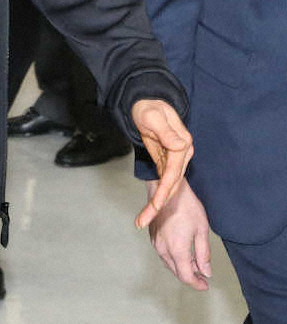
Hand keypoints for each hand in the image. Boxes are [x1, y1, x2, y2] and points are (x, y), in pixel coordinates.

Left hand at [132, 99, 193, 228]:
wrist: (146, 102)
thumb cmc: (148, 107)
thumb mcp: (153, 116)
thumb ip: (166, 131)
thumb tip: (180, 145)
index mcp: (182, 145)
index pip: (174, 173)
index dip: (165, 191)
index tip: (155, 206)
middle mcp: (182, 154)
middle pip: (172, 184)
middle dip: (158, 205)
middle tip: (141, 221)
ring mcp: (176, 159)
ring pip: (168, 187)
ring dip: (156, 204)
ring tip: (141, 220)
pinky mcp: (167, 161)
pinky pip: (163, 182)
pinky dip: (156, 195)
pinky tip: (148, 209)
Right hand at [146, 177, 210, 289]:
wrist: (165, 186)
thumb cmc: (186, 205)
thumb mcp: (201, 229)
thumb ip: (204, 254)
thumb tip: (205, 272)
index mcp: (177, 249)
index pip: (186, 276)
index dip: (197, 284)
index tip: (206, 284)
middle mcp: (163, 248)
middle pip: (176, 271)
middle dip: (190, 276)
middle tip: (203, 275)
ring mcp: (155, 241)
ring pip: (168, 263)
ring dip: (181, 266)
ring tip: (195, 263)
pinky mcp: (152, 234)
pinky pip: (163, 253)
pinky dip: (173, 257)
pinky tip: (183, 251)